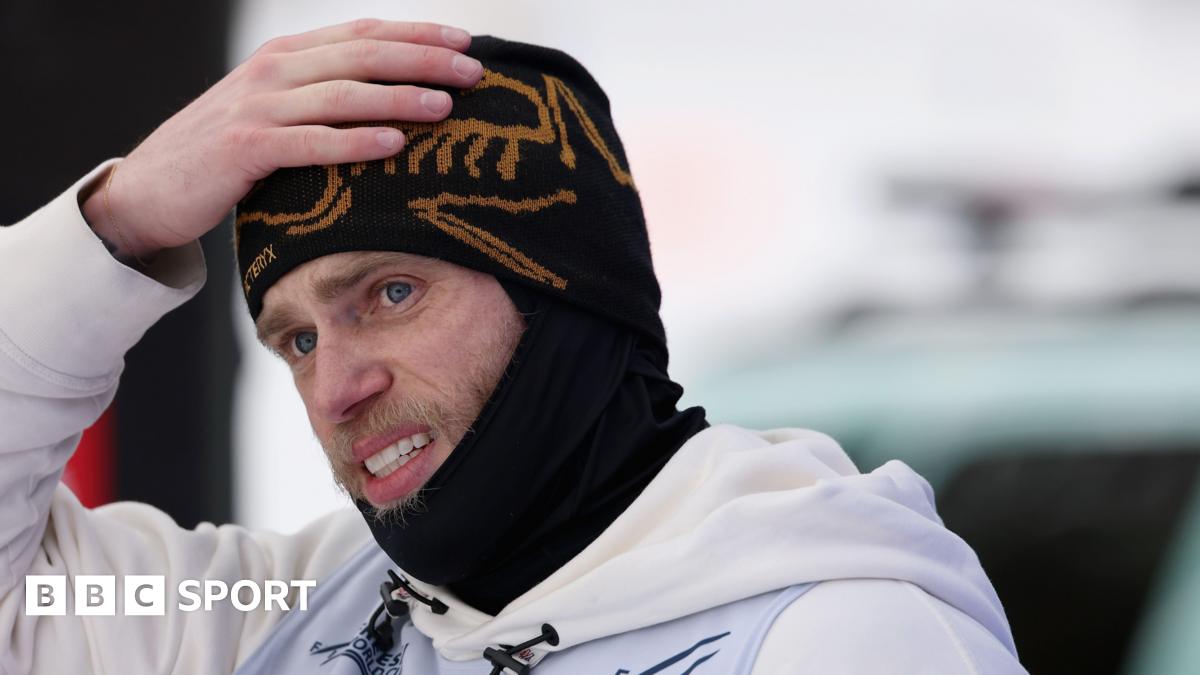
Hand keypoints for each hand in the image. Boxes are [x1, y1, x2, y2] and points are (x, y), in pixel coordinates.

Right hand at [82, 19, 482, 259]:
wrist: (150, 189)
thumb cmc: (226, 155)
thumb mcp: (275, 111)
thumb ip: (322, 97)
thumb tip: (393, 100)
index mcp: (286, 55)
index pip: (362, 33)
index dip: (416, 35)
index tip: (466, 44)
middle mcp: (274, 70)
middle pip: (362, 55)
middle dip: (422, 61)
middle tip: (474, 73)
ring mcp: (258, 106)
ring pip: (342, 95)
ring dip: (398, 97)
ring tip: (446, 106)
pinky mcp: (245, 149)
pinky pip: (310, 143)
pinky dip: (355, 142)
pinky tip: (394, 144)